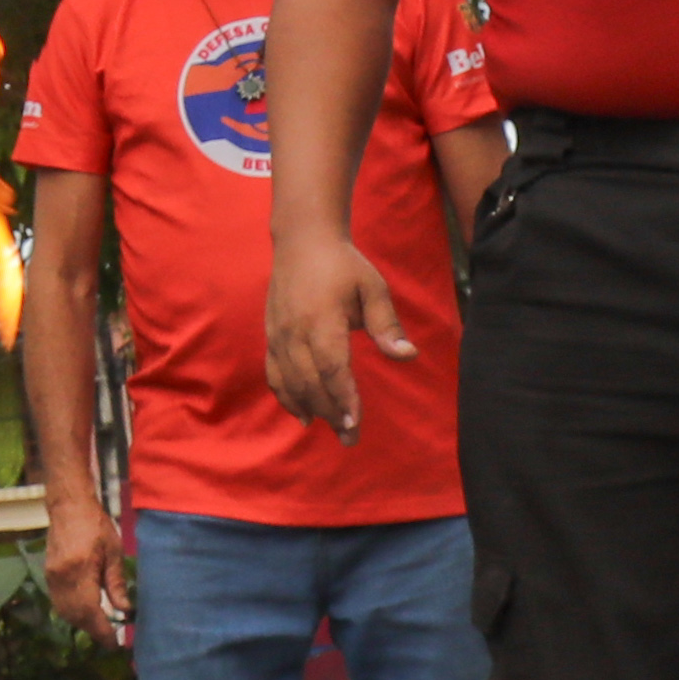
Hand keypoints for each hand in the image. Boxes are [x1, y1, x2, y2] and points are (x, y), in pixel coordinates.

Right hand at [38, 487, 130, 635]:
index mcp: (80, 569)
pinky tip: (86, 613)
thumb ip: (116, 582)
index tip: (115, 643)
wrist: (68, 506)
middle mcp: (61, 577)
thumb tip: (124, 611)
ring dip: (82, 624)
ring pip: (64, 612)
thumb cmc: (96, 524)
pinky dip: (72, 613)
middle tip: (111, 639)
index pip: (90, 611)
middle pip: (75, 616)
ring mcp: (51, 576)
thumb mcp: (114, 551)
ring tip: (101, 628)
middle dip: (93, 631)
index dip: (102, 631)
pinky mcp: (48, 574)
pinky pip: (59, 603)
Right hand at [263, 239, 402, 442]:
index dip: (343, 398)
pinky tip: (304, 416)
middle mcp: (294, 331)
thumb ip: (386, 324)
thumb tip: (408, 356)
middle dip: (331, 413)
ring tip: (334, 429)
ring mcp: (278, 335)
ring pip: (291, 383)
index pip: (332, 368)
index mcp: (321, 319)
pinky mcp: (271, 336)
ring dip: (312, 410)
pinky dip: (287, 398)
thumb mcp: (372, 287)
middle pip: (311, 383)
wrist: (302, 241)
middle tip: (351, 438)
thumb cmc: (343, 265)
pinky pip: (275, 375)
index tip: (355, 422)